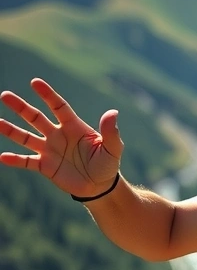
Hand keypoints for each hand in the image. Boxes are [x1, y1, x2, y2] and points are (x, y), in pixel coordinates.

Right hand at [0, 78, 122, 196]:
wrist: (100, 186)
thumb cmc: (108, 164)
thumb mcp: (113, 148)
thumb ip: (111, 132)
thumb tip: (113, 113)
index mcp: (74, 127)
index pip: (58, 107)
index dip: (47, 95)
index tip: (35, 82)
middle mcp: (58, 135)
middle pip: (36, 118)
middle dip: (21, 107)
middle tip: (5, 96)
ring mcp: (49, 150)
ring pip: (26, 137)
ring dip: (11, 130)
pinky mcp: (45, 166)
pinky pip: (26, 161)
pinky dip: (15, 160)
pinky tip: (3, 157)